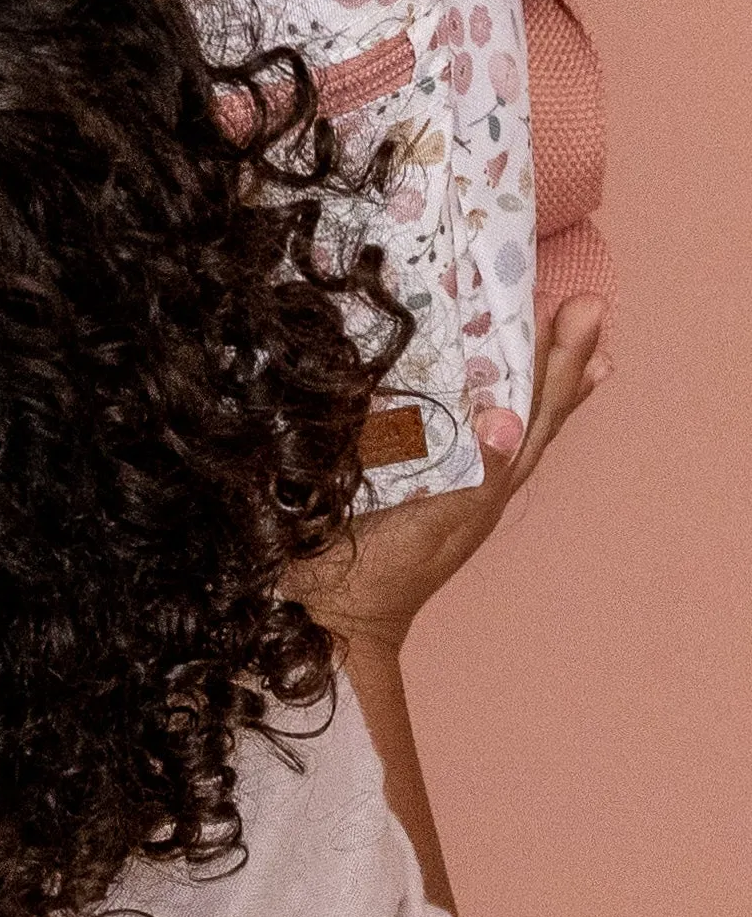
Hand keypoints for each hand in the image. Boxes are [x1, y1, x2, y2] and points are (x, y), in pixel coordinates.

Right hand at [290, 300, 610, 659]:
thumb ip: (473, 475)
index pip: (536, 412)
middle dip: (559, 357)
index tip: (586, 312)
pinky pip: (445, 415)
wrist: (327, 611)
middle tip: (589, 305)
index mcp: (487, 479)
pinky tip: (473, 375)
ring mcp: (442, 470)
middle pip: (529, 407)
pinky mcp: (400, 464)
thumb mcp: (435, 523)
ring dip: (532, 371)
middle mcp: (475, 470)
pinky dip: (470, 388)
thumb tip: (508, 421)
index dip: (561, 363)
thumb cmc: (382, 569)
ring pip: (498, 411)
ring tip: (563, 334)